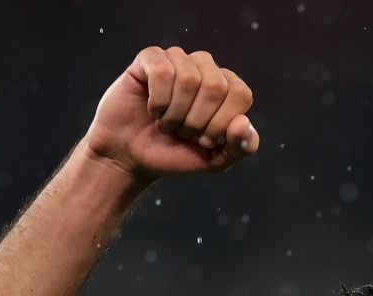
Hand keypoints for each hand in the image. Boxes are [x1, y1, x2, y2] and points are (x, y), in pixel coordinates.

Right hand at [83, 46, 259, 182]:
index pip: (240, 94)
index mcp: (226, 88)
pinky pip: (161, 71)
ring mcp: (177, 59)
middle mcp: (204, 68)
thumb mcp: (214, 161)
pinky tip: (151, 109)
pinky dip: (157, 101)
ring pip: (188, 79)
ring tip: (165, 123)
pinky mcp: (149, 58)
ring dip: (174, 114)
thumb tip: (243, 122)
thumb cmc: (173, 155)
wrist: (129, 158)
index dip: (222, 123)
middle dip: (196, 121)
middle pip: (216, 86)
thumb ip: (240, 147)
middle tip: (181, 132)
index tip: (203, 140)